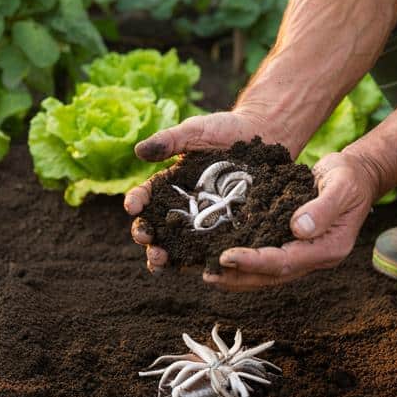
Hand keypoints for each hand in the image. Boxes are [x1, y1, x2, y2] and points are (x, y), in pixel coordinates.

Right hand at [124, 111, 274, 272]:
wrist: (264, 134)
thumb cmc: (226, 129)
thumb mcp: (195, 131)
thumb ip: (169, 141)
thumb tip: (138, 151)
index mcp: (171, 184)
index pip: (147, 196)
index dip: (137, 201)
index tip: (132, 206)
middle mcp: (183, 206)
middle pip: (157, 226)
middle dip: (146, 235)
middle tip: (144, 239)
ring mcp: (204, 220)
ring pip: (178, 243)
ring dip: (164, 254)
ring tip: (160, 260)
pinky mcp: (226, 230)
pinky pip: (210, 248)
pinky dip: (199, 260)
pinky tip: (192, 267)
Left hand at [206, 150, 380, 290]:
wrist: (358, 176)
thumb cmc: (351, 178)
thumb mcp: (341, 186)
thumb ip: (323, 208)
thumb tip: (298, 228)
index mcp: (328, 248)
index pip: (285, 261)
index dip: (254, 262)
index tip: (227, 257)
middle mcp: (315, 257)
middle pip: (273, 275)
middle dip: (239, 276)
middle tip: (207, 273)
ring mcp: (305, 253)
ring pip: (268, 273)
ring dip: (238, 275)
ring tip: (209, 272)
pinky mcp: (295, 244)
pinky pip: (268, 258)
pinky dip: (246, 260)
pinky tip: (224, 257)